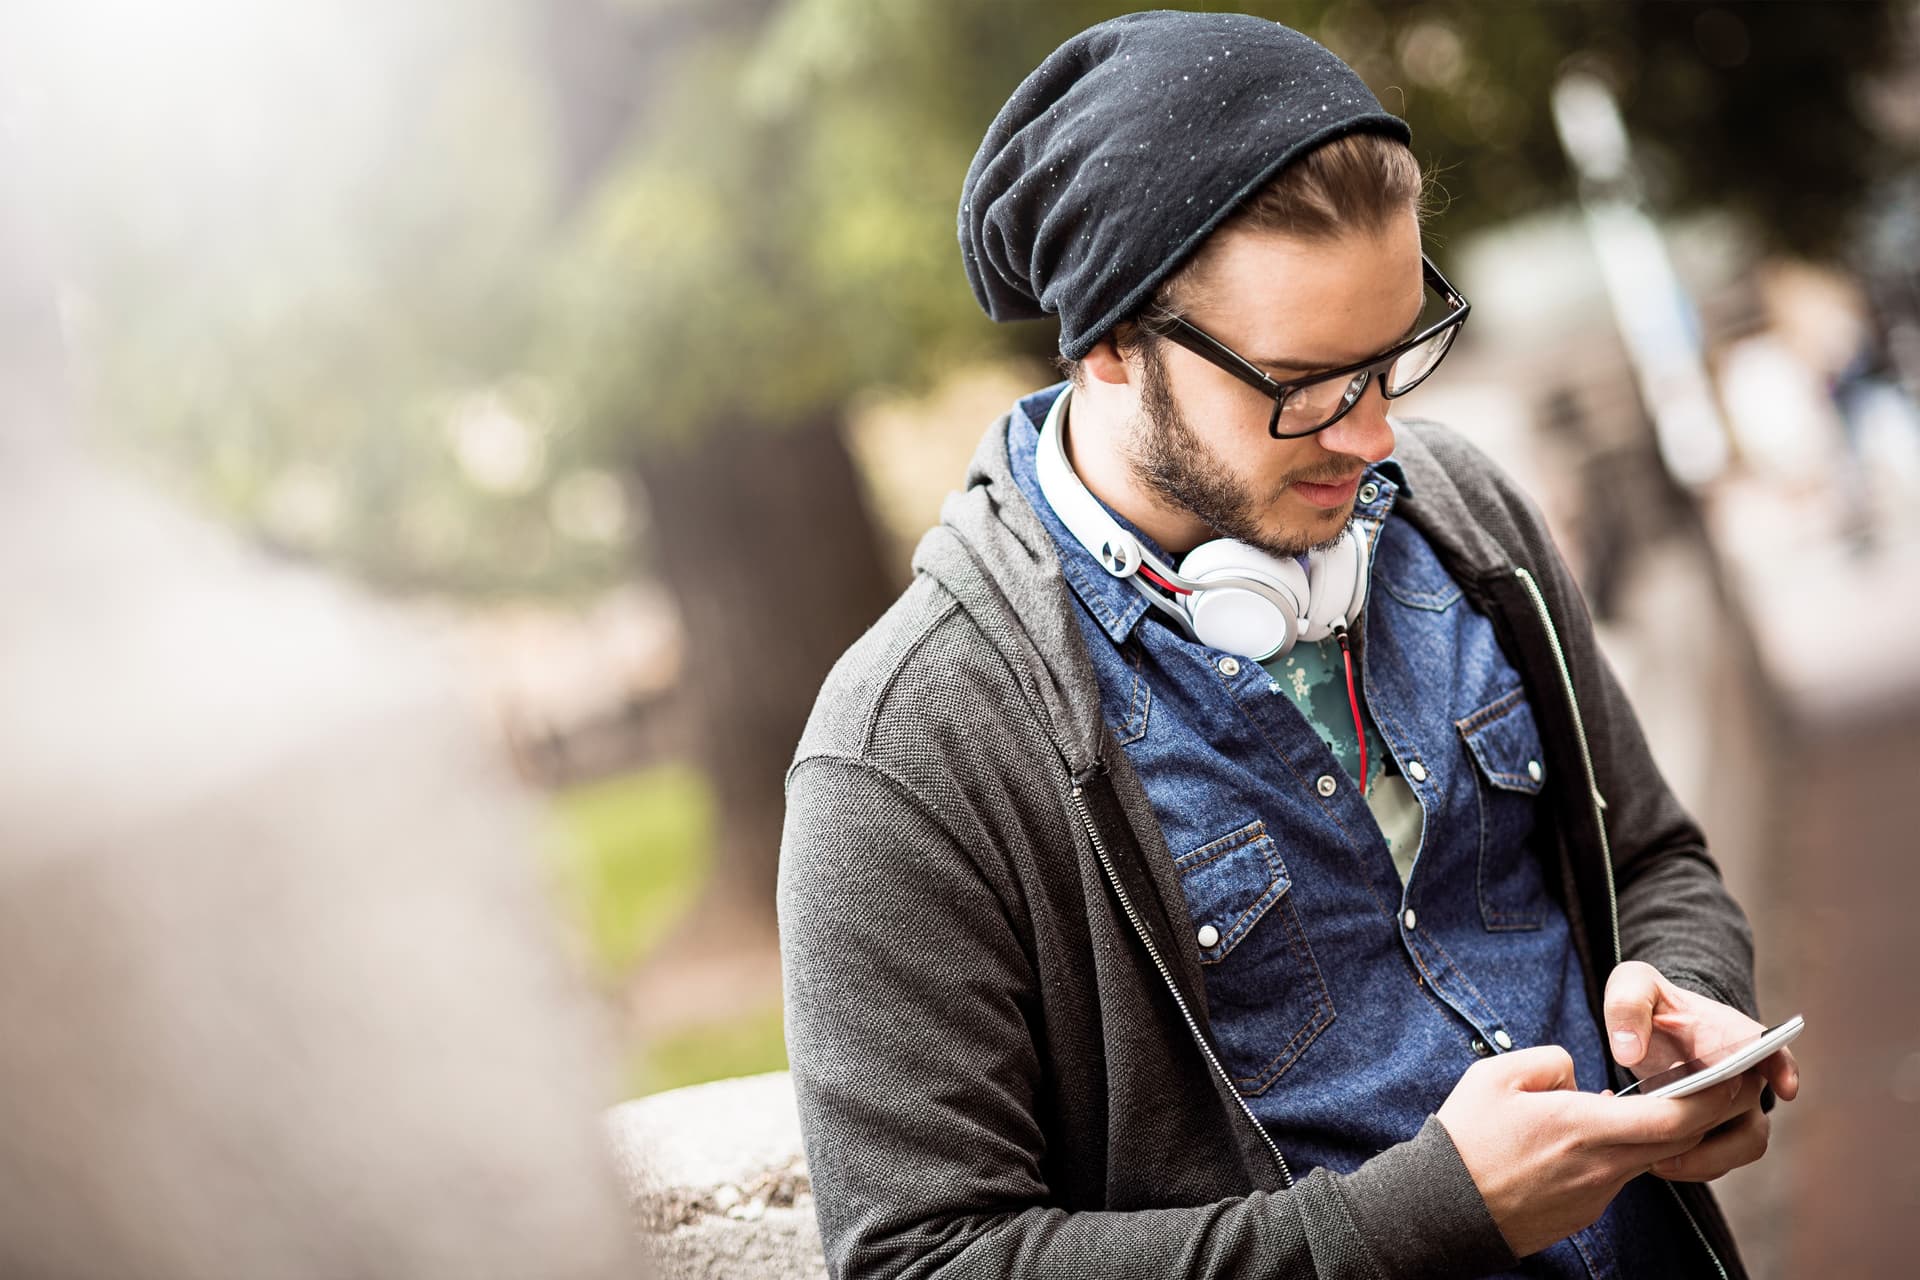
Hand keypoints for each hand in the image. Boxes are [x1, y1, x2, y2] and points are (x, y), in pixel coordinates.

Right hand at [1437, 1045, 1754, 1257]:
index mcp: (1584, 1127)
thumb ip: (1552, 1061)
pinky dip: (1614, 1154)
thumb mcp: (1496, 1075)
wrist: (1442, 1209)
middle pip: (1675, 1142)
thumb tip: (1579, 1076)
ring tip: (1630, 1106)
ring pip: (1643, 1158)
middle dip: (1702, 1112)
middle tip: (1712, 1084)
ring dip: (1651, 1133)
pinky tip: (1580, 1142)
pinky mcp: (1584, 1211)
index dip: (1712, 1097)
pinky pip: (1613, 1175)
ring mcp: (1596, 1194)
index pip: (1674, 1117)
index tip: (1731, 1076)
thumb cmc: (1466, 1139)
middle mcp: (1601, 1166)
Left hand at [1603, 960, 1799, 1181]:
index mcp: (1734, 1035)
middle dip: (1710, 1121)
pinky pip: (1718, 1161)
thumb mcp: (1631, 986)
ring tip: (1657, 1159)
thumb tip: (1629, 1050)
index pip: (1774, 1050)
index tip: (1785, 1087)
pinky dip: (1690, 1165)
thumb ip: (1627, 1005)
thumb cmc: (1648, 1005)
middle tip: (1664, 1128)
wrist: (1648, 1031)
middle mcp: (1744, 1075)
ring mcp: (1735, 1108)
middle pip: (1749, 1107)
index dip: (1784, 1068)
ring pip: (1743, 1144)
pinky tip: (1651, 1160)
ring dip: (1705, 1156)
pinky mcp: (1717, 1134)